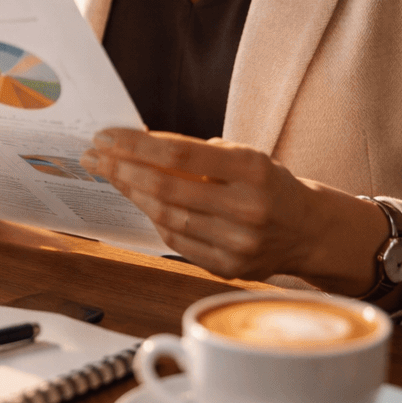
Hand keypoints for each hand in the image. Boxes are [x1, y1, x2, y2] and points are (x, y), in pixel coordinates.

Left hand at [84, 129, 383, 292]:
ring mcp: (238, 242)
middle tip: (94, 156)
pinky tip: (138, 200)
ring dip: (131, 193)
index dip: (136, 144)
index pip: (180, 153)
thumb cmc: (267, 184)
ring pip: (166, 216)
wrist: (308, 229)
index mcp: (253, 169)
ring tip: (109, 175)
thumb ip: (196, 153)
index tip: (106, 136)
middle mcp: (247, 208)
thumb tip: (134, 144)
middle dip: (121, 169)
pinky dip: (154, 218)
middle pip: (166, 187)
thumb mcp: (244, 155)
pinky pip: (176, 240)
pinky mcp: (228, 267)